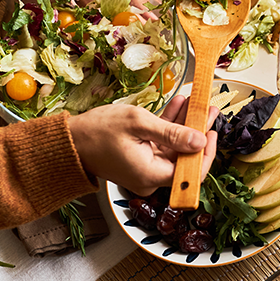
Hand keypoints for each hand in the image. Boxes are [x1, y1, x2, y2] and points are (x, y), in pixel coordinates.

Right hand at [68, 95, 218, 195]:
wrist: (67, 141)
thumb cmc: (96, 132)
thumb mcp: (138, 124)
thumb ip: (172, 133)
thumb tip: (200, 141)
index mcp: (152, 175)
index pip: (192, 173)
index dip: (206, 153)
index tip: (212, 131)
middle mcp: (151, 177)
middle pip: (184, 157)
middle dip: (197, 132)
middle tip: (208, 109)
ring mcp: (146, 169)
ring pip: (174, 148)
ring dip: (185, 125)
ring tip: (197, 103)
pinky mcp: (141, 160)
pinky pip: (161, 144)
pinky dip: (169, 126)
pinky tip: (179, 106)